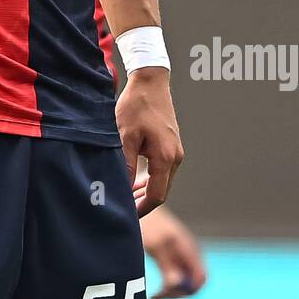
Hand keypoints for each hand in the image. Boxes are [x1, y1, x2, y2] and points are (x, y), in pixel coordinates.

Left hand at [116, 66, 182, 216]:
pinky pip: (162, 170)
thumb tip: (122, 190)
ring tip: (125, 198)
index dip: (142, 209)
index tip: (126, 216)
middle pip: (161, 190)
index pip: (157, 195)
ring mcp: (175, 151)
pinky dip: (149, 179)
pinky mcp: (171, 145)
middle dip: (142, 203)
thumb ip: (125, 165)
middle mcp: (175, 156)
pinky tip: (135, 181)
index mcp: (165, 157)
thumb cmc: (136, 107)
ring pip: (162, 180)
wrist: (150, 82)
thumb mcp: (124, 136)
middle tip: (122, 210)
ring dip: (145, 191)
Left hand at [141, 205, 205, 298]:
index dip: (187, 291)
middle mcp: (188, 252)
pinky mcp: (171, 253)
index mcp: (187, 248)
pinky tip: (154, 291)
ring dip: (172, 291)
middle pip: (194, 282)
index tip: (167, 295)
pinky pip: (176, 275)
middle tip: (157, 297)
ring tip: (154, 297)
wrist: (135, 202)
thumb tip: (177, 286)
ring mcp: (181, 253)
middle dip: (178, 292)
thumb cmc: (145, 221)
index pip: (200, 278)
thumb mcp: (155, 244)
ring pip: (184, 281)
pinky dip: (168, 285)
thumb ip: (167, 265)